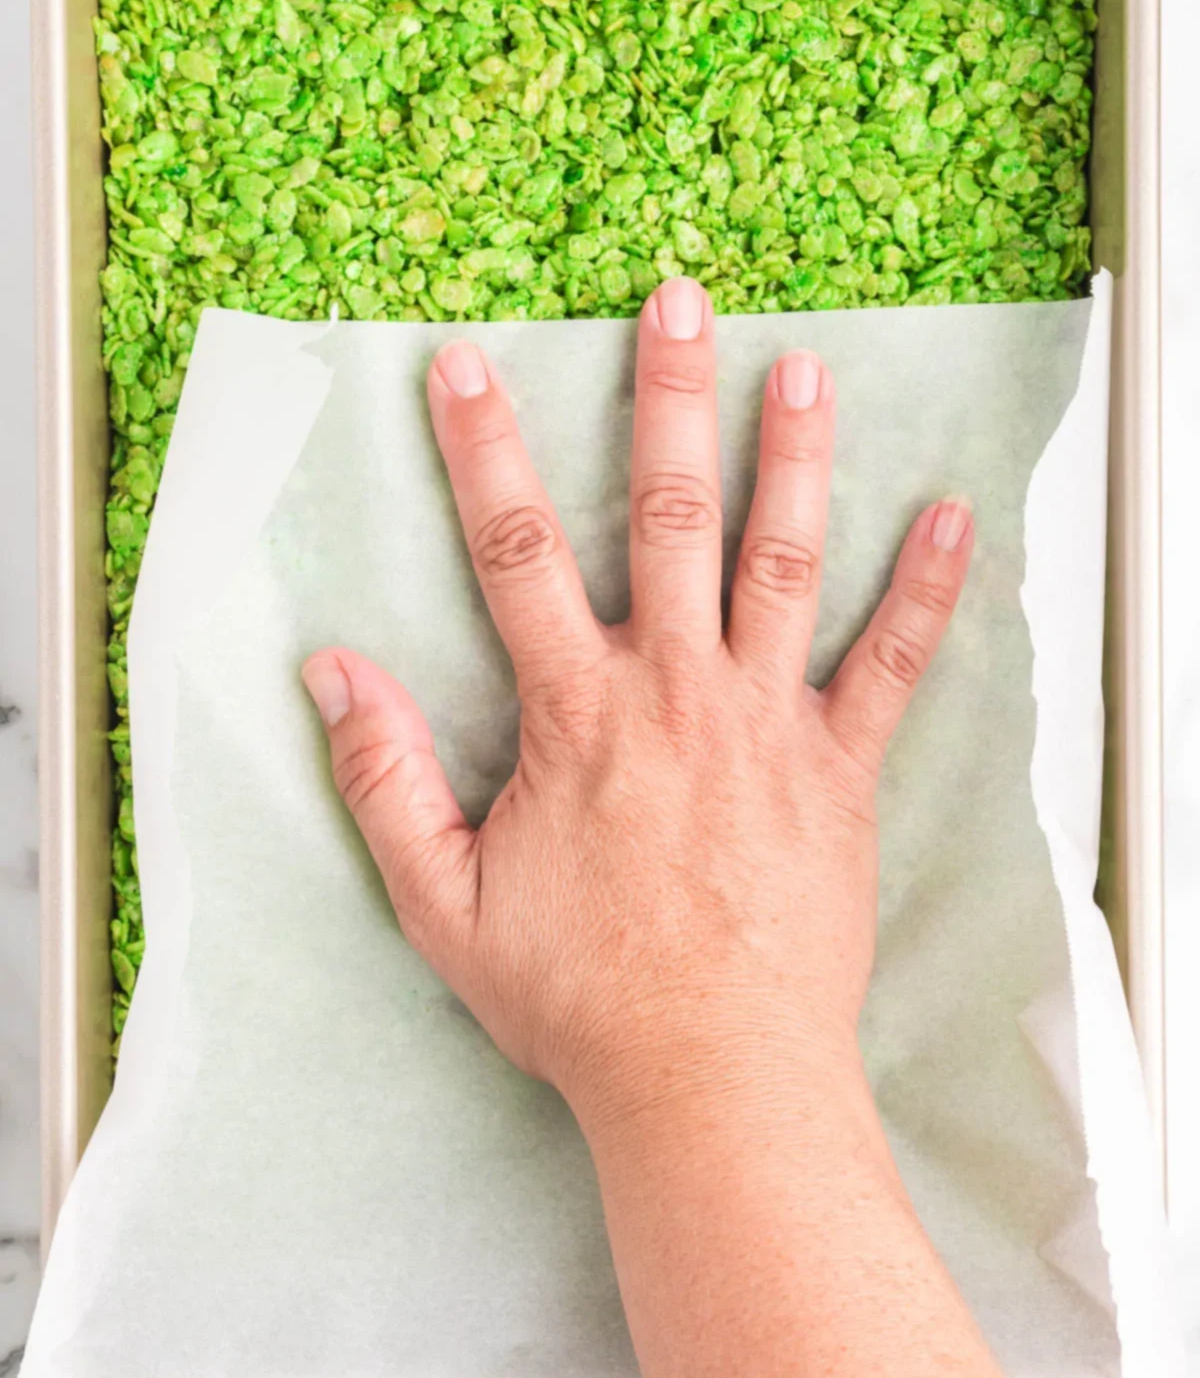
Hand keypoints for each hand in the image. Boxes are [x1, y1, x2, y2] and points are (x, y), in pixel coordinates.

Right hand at [301, 276, 972, 1133]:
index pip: (518, 552)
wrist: (714, 1077)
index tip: (465, 365)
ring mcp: (769, 725)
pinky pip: (891, 667)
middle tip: (679, 300)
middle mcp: (678, 693)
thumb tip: (332, 674)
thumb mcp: (445, 903)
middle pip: (672, 517)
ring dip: (794, 459)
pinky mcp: (840, 772)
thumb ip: (385, 782)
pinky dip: (925, 591)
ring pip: (783, 563)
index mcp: (580, 716)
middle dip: (670, 399)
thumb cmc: (581, 999)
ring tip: (804, 367)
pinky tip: (953, 517)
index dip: (485, 450)